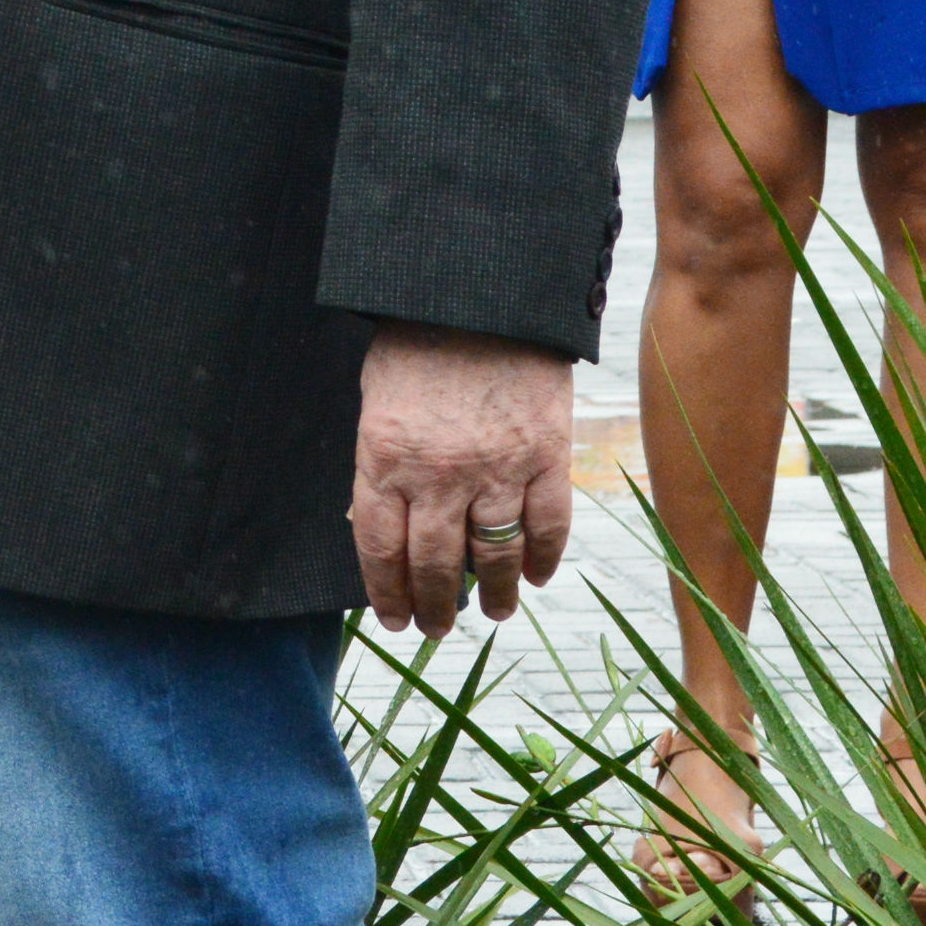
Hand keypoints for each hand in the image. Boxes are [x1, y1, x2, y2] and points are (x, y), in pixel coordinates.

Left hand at [353, 320, 570, 634]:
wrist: (480, 296)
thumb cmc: (416, 344)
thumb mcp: (377, 401)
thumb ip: (383, 462)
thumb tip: (389, 524)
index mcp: (384, 458)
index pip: (380, 548)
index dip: (386, 593)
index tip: (393, 619)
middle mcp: (439, 474)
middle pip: (437, 564)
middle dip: (435, 607)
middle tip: (437, 630)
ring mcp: (497, 469)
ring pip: (496, 556)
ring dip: (495, 595)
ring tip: (494, 614)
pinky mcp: (547, 457)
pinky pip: (548, 526)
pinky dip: (544, 559)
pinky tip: (539, 577)